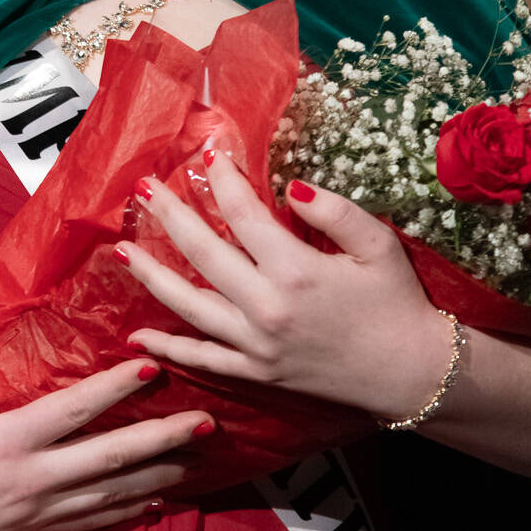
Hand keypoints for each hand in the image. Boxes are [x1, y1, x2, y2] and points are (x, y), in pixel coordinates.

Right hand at [0, 294, 216, 530]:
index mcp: (3, 443)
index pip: (71, 412)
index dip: (113, 390)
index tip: (151, 368)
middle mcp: (31, 480)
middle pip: (109, 458)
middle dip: (161, 439)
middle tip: (206, 421)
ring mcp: (37, 513)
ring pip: (112, 495)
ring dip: (158, 476)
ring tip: (199, 460)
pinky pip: (92, 524)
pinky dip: (128, 513)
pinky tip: (158, 503)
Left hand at [117, 156, 456, 423]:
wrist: (410, 375)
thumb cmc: (398, 304)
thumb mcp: (379, 247)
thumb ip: (335, 212)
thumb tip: (292, 186)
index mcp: (297, 270)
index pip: (243, 216)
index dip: (221, 181)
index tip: (206, 155)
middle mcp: (267, 307)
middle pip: (202, 254)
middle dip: (169, 216)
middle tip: (142, 188)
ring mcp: (256, 345)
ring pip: (188, 305)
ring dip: (150, 274)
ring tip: (120, 249)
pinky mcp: (255, 373)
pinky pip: (202, 358)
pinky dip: (168, 347)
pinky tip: (137, 335)